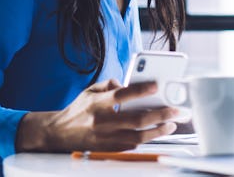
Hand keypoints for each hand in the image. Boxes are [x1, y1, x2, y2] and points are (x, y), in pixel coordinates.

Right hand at [16, 79, 178, 152]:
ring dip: (158, 131)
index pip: (122, 95)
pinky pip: (131, 146)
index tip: (157, 85)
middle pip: (136, 119)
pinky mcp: (108, 149)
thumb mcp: (91, 90)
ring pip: (137, 136)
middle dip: (159, 114)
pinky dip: (146, 140)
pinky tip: (157, 133)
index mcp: (97, 103)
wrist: (58, 133)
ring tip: (171, 124)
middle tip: (175, 110)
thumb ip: (110, 84)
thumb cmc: (79, 109)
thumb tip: (129, 83)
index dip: (141, 90)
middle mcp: (102, 121)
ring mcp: (105, 138)